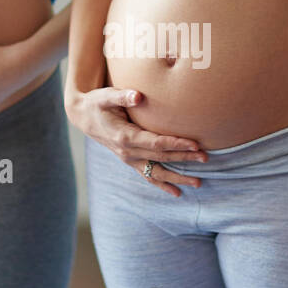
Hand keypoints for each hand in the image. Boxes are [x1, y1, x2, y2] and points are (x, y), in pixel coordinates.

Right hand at [65, 86, 206, 196]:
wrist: (82, 116)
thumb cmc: (96, 103)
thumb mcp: (106, 96)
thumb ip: (122, 96)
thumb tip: (138, 95)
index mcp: (125, 137)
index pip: (156, 143)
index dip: (176, 144)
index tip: (195, 144)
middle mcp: (127, 152)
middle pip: (161, 157)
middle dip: (184, 158)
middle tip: (206, 158)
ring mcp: (128, 159)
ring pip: (156, 173)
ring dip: (177, 178)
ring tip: (198, 183)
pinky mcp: (129, 161)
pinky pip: (147, 176)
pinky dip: (162, 185)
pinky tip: (177, 192)